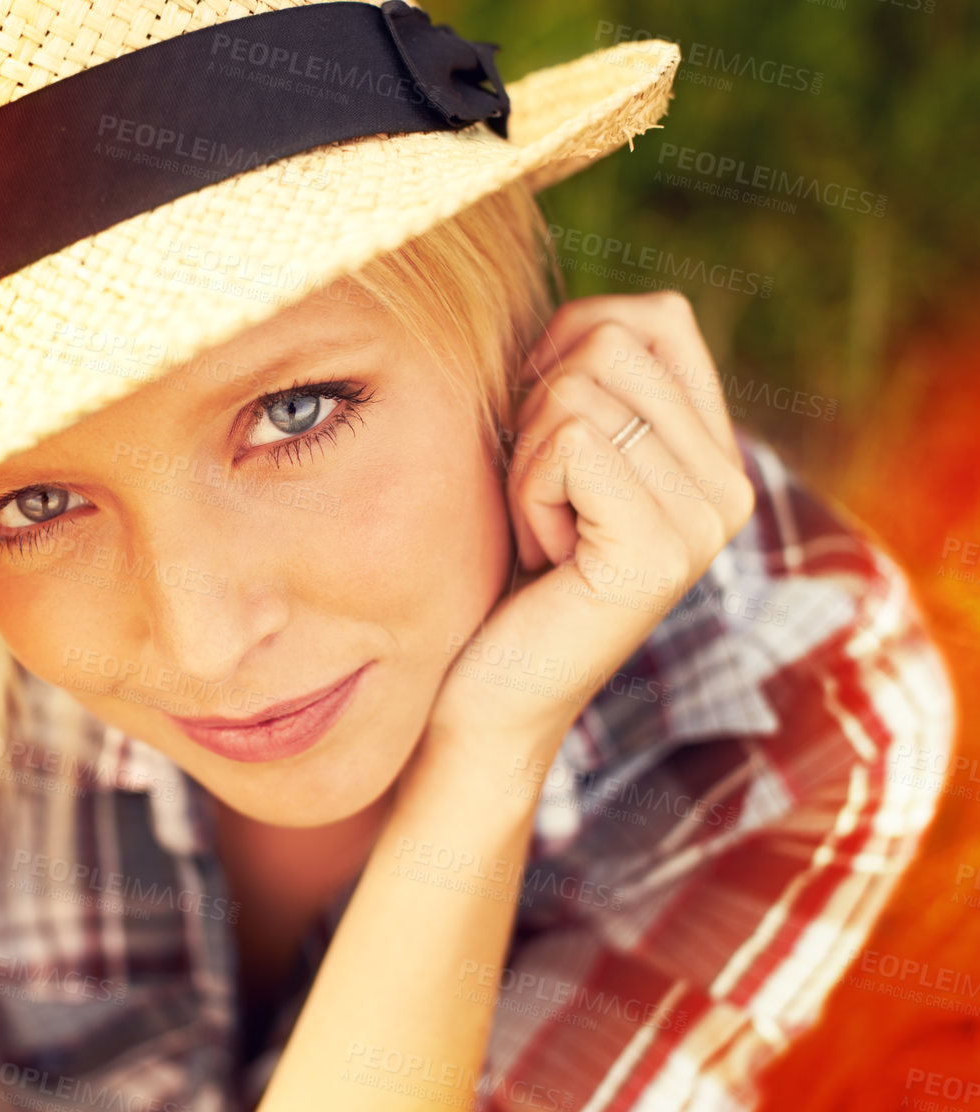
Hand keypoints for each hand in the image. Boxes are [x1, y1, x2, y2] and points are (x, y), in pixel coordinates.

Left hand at [426, 291, 755, 753]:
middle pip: (609, 339)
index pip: (653, 315)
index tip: (541, 436)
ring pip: (580, 390)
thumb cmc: (499, 571)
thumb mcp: (546, 457)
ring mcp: (705, 521)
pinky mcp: (661, 550)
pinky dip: (525, 493)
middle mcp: (730, 485)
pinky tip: (544, 559)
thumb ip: (582, 381)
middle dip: (536, 411)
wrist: (485, 698)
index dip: (566, 348)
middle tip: (538, 501)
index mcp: (712, 454)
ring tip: (541, 533)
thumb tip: (575, 308)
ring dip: (525, 459)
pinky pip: (569, 444)